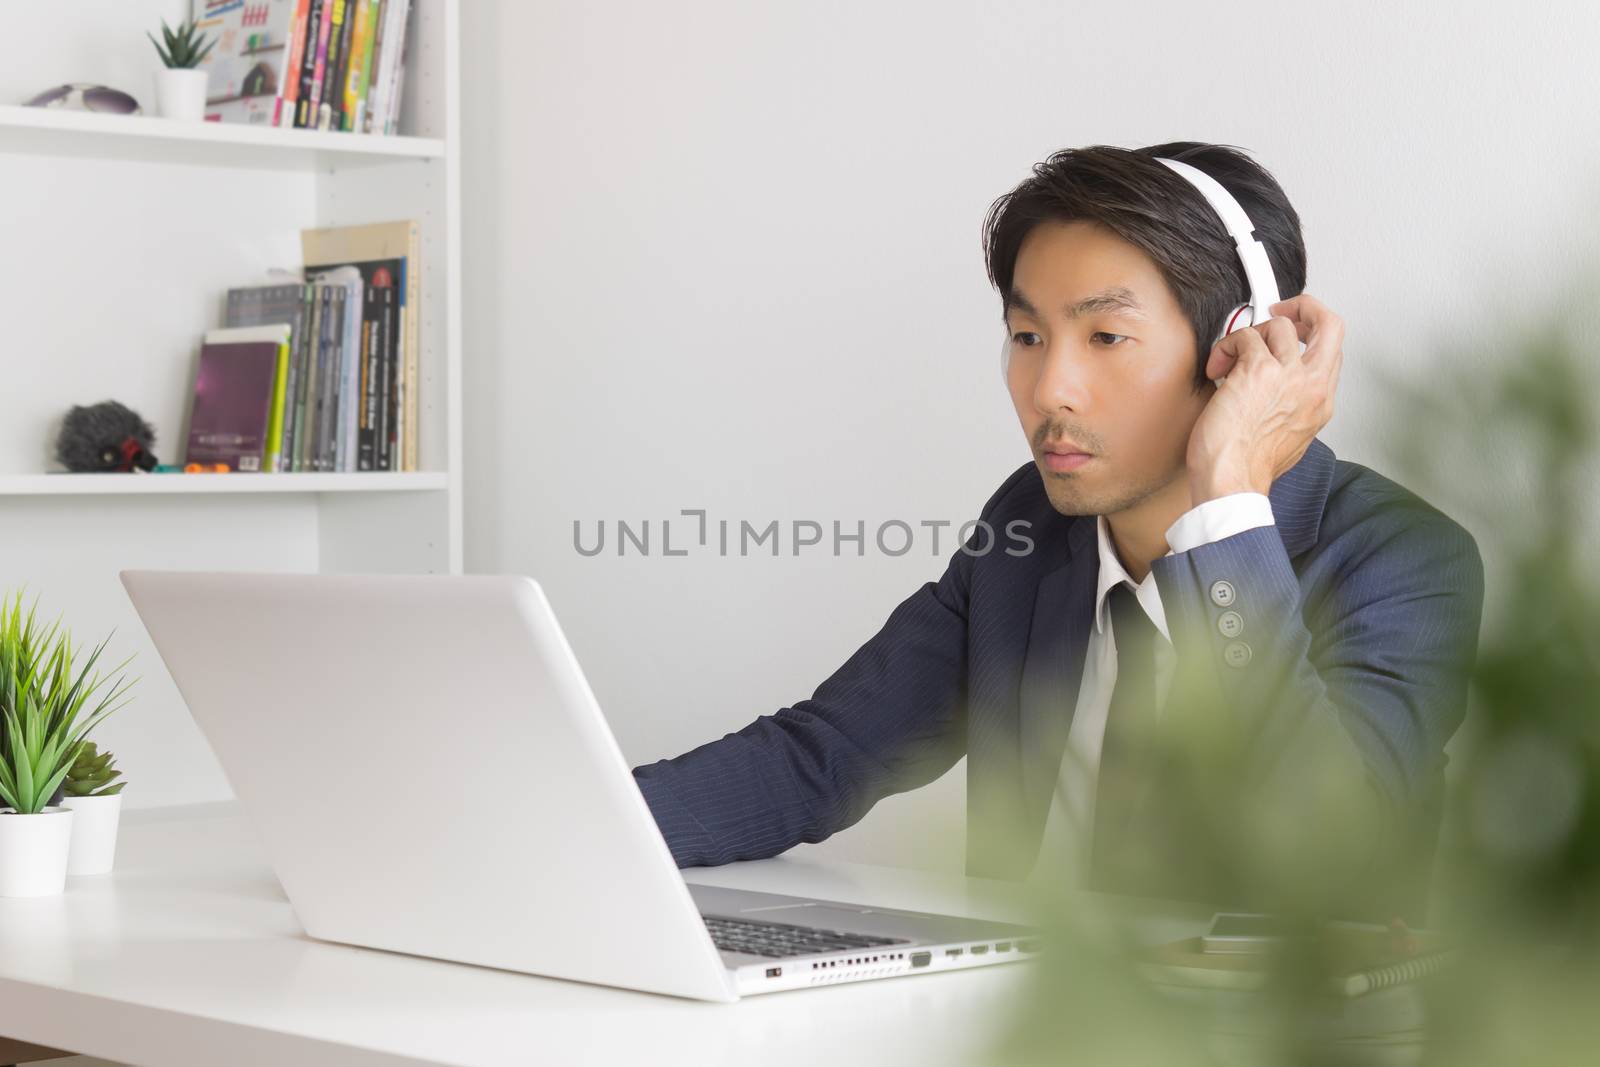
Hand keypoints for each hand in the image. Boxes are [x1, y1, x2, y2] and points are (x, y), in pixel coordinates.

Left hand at [1186, 293, 1344, 503]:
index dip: (1312, 332)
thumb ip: (1292, 406)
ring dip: (1248, 337)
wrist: (1232, 481)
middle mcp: (1311, 386)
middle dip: (1305, 307)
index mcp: (1320, 403)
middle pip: (1330, 324)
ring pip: (1278, 326)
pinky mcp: (1257, 370)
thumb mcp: (1289, 438)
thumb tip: (1276, 388)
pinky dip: (1225, 348)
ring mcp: (1288, 375)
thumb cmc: (1248, 468)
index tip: (1295, 329)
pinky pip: (1243, 336)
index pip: (1332, 351)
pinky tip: (1217, 370)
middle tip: (1280, 309)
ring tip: (1230, 362)